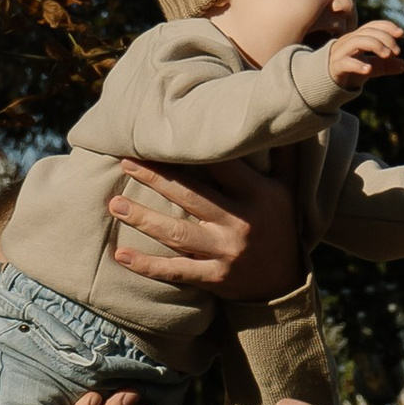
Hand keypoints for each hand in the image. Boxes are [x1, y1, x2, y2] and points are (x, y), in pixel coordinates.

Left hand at [107, 153, 302, 295]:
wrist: (285, 284)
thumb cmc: (282, 226)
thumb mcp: (289, 189)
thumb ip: (284, 155)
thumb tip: (285, 120)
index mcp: (257, 195)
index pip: (221, 166)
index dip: (192, 150)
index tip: (164, 135)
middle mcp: (241, 222)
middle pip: (190, 196)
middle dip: (155, 178)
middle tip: (125, 162)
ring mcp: (226, 253)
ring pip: (178, 234)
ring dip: (144, 219)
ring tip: (114, 204)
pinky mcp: (215, 278)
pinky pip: (177, 271)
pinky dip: (148, 266)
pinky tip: (122, 255)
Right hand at [327, 18, 403, 91]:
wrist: (327, 86)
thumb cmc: (349, 72)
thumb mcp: (370, 67)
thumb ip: (385, 65)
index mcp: (356, 39)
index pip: (371, 26)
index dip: (386, 26)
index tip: (401, 33)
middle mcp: (348, 42)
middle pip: (366, 32)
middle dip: (384, 38)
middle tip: (397, 51)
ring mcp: (340, 54)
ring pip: (356, 42)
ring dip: (375, 45)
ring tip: (387, 55)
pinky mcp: (335, 67)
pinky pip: (345, 62)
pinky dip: (357, 65)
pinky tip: (369, 70)